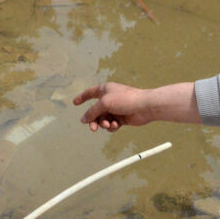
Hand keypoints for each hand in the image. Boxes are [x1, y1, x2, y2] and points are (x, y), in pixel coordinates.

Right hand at [73, 81, 199, 132]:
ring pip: (103, 119)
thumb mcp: (104, 104)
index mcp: (105, 90)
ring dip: (104, 124)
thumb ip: (92, 112)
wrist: (145, 107)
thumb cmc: (125, 100)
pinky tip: (116, 126)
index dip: (82, 97)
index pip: (90, 93)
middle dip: (93, 120)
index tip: (74, 102)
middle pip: (95, 111)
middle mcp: (110, 99)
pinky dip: (112, 127)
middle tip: (93, 128)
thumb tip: (83, 120)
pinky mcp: (122, 118)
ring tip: (109, 125)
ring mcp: (116, 109)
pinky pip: (111, 125)